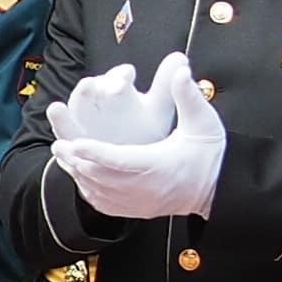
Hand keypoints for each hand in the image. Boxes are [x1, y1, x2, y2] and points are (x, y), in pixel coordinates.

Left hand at [50, 54, 224, 219]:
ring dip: (79, 173)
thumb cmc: (210, 153)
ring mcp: (140, 203)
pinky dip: (88, 189)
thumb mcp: (204, 122)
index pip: (121, 160)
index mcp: (160, 165)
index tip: (76, 141)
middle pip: (103, 177)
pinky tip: (79, 174)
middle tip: (60, 143)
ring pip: (100, 191)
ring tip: (63, 154)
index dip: (96, 151)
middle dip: (78, 160)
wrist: (220, 189)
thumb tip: (179, 69)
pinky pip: (105, 204)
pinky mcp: (137, 211)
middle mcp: (147, 189)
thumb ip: (188, 96)